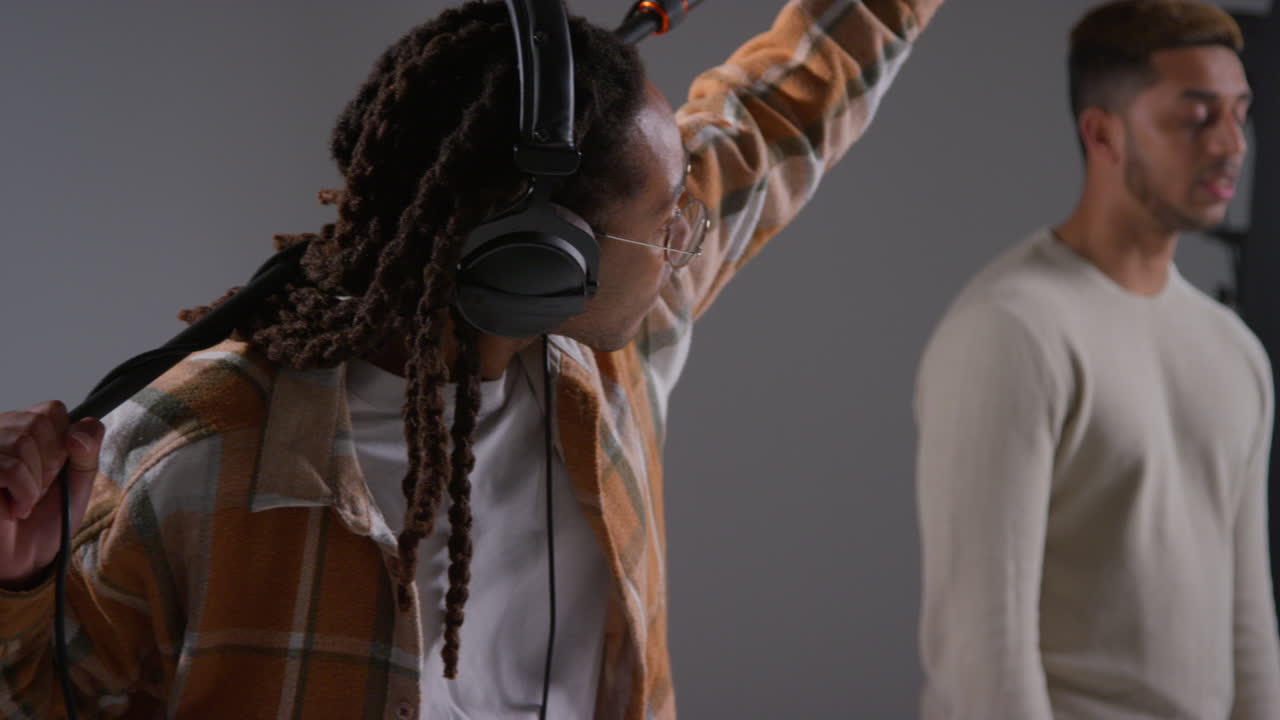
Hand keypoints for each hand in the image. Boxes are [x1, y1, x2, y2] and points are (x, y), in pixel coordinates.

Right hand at [0, 402, 102, 590]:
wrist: (22, 562)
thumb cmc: (45, 522)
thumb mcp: (77, 484)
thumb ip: (88, 452)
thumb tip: (86, 426)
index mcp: (23, 432)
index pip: (52, 410)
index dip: (64, 441)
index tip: (58, 471)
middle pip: (38, 420)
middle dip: (51, 461)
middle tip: (41, 491)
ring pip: (21, 439)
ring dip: (36, 479)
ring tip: (27, 501)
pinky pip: (8, 465)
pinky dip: (23, 491)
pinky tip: (17, 508)